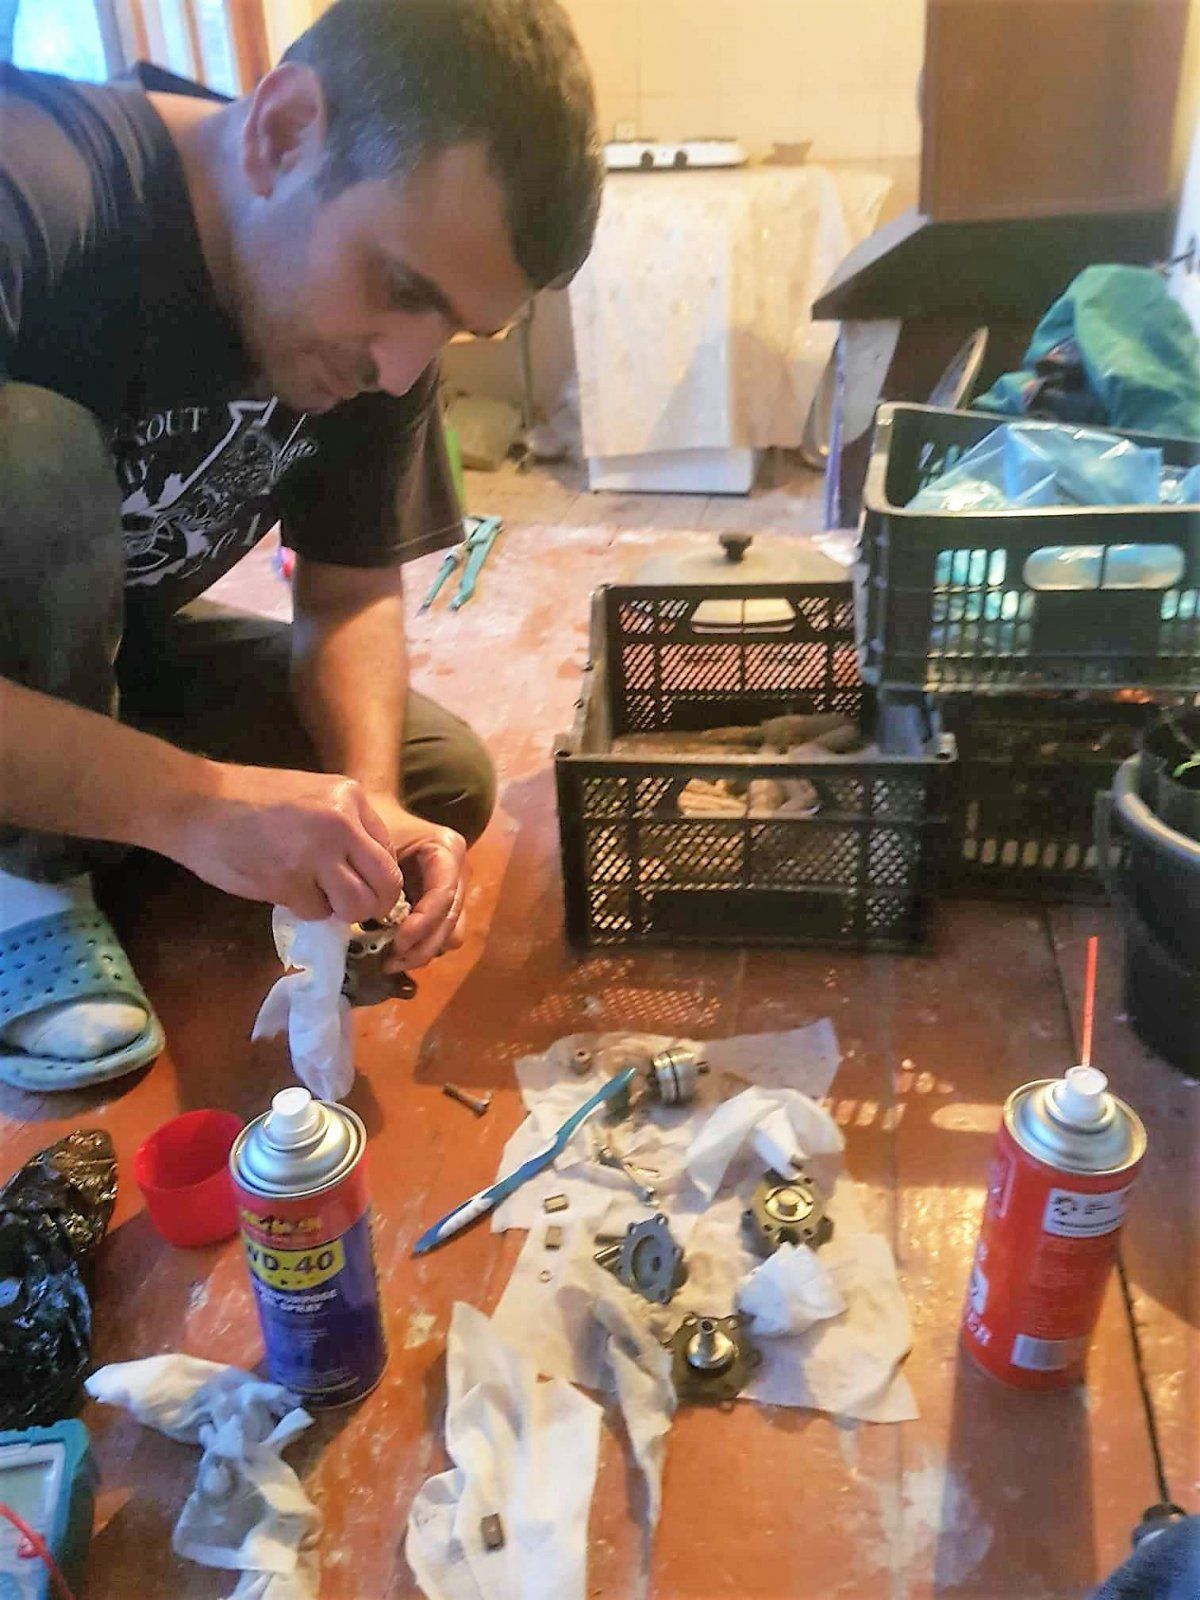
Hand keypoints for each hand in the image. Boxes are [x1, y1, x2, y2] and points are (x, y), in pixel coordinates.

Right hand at [173, 762, 405, 922]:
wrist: (196, 803)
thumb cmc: (249, 798)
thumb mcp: (311, 793)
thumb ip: (345, 825)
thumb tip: (368, 867)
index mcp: (351, 797)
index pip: (389, 852)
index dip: (377, 876)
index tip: (359, 883)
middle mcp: (342, 825)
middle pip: (386, 885)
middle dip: (373, 905)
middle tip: (350, 906)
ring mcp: (316, 855)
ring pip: (356, 906)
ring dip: (339, 912)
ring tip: (316, 896)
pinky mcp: (288, 882)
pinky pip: (316, 912)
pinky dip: (304, 909)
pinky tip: (283, 888)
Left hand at [365, 794, 467, 970]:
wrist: (375, 810)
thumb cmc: (372, 822)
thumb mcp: (374, 841)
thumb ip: (380, 875)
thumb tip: (375, 917)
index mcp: (448, 850)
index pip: (443, 896)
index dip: (422, 925)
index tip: (396, 944)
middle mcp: (459, 872)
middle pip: (451, 921)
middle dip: (423, 946)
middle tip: (390, 961)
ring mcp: (454, 891)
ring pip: (451, 934)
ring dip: (424, 950)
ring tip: (391, 959)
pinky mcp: (443, 906)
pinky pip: (440, 935)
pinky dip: (421, 947)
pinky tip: (394, 952)